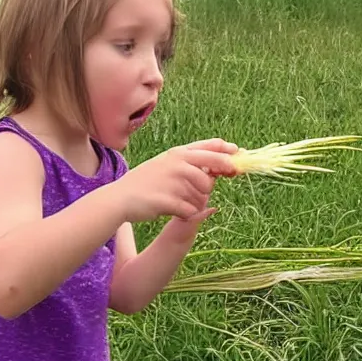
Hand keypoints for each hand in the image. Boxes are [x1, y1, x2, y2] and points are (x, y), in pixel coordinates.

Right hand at [116, 139, 237, 223]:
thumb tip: (223, 166)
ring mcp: (174, 181)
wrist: (121, 198)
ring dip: (197, 200)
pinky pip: (192, 210)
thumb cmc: (147, 182)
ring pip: (204, 193)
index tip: (239, 152)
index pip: (210, 146)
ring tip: (179, 199)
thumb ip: (191, 163)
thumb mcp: (167, 164)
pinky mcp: (170, 200)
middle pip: (215, 166)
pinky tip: (173, 210)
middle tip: (226, 177)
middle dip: (224, 171)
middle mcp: (177, 163)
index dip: (228, 150)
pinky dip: (185, 213)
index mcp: (177, 153)